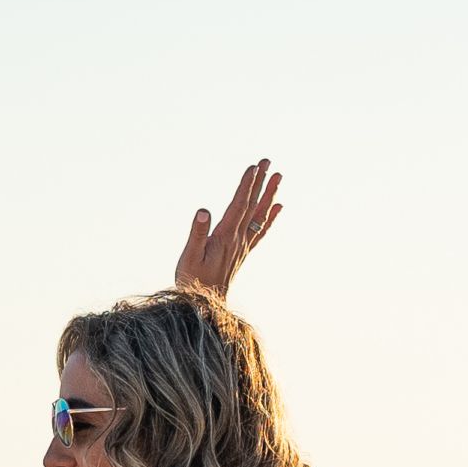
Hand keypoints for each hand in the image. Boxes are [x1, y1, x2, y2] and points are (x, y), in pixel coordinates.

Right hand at [172, 156, 283, 298]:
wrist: (205, 305)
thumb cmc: (193, 280)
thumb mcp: (189, 256)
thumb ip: (197, 233)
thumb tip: (204, 210)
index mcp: (226, 236)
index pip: (239, 205)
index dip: (246, 185)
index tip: (254, 167)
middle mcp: (239, 239)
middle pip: (253, 205)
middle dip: (260, 182)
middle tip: (268, 162)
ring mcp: (243, 245)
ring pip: (259, 215)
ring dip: (269, 195)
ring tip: (278, 177)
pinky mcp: (242, 252)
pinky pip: (260, 230)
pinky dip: (270, 217)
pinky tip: (277, 208)